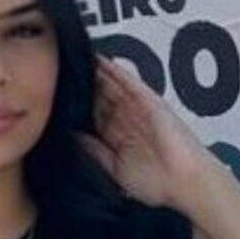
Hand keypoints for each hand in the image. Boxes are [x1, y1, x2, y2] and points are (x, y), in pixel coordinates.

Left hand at [74, 55, 211, 209]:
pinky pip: (130, 83)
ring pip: (111, 86)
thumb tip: (71, 135)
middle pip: (100, 97)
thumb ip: (94, 151)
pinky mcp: (149, 102)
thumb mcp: (114, 169)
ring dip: (95, 72)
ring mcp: (138, 109)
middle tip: (59, 67)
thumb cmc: (155, 183)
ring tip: (75, 55)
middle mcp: (126, 120)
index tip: (55, 92)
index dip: (76, 103)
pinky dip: (115, 71)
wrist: (184, 182)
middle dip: (82, 84)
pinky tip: (99, 59)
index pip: (92, 115)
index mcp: (118, 137)